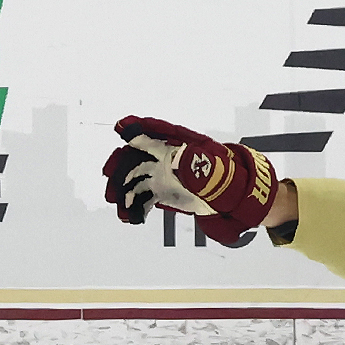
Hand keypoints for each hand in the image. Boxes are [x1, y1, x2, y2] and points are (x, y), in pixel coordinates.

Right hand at [102, 115, 277, 244]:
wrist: (235, 197)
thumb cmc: (229, 177)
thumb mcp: (219, 169)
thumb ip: (200, 164)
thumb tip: (179, 159)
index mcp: (183, 144)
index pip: (159, 131)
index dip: (140, 127)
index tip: (123, 127)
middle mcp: (168, 157)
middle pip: (138, 154)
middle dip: (122, 162)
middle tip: (110, 173)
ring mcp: (163, 174)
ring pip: (135, 177)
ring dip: (123, 188)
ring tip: (117, 202)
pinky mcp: (162, 191)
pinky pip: (143, 197)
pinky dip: (135, 207)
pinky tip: (129, 217)